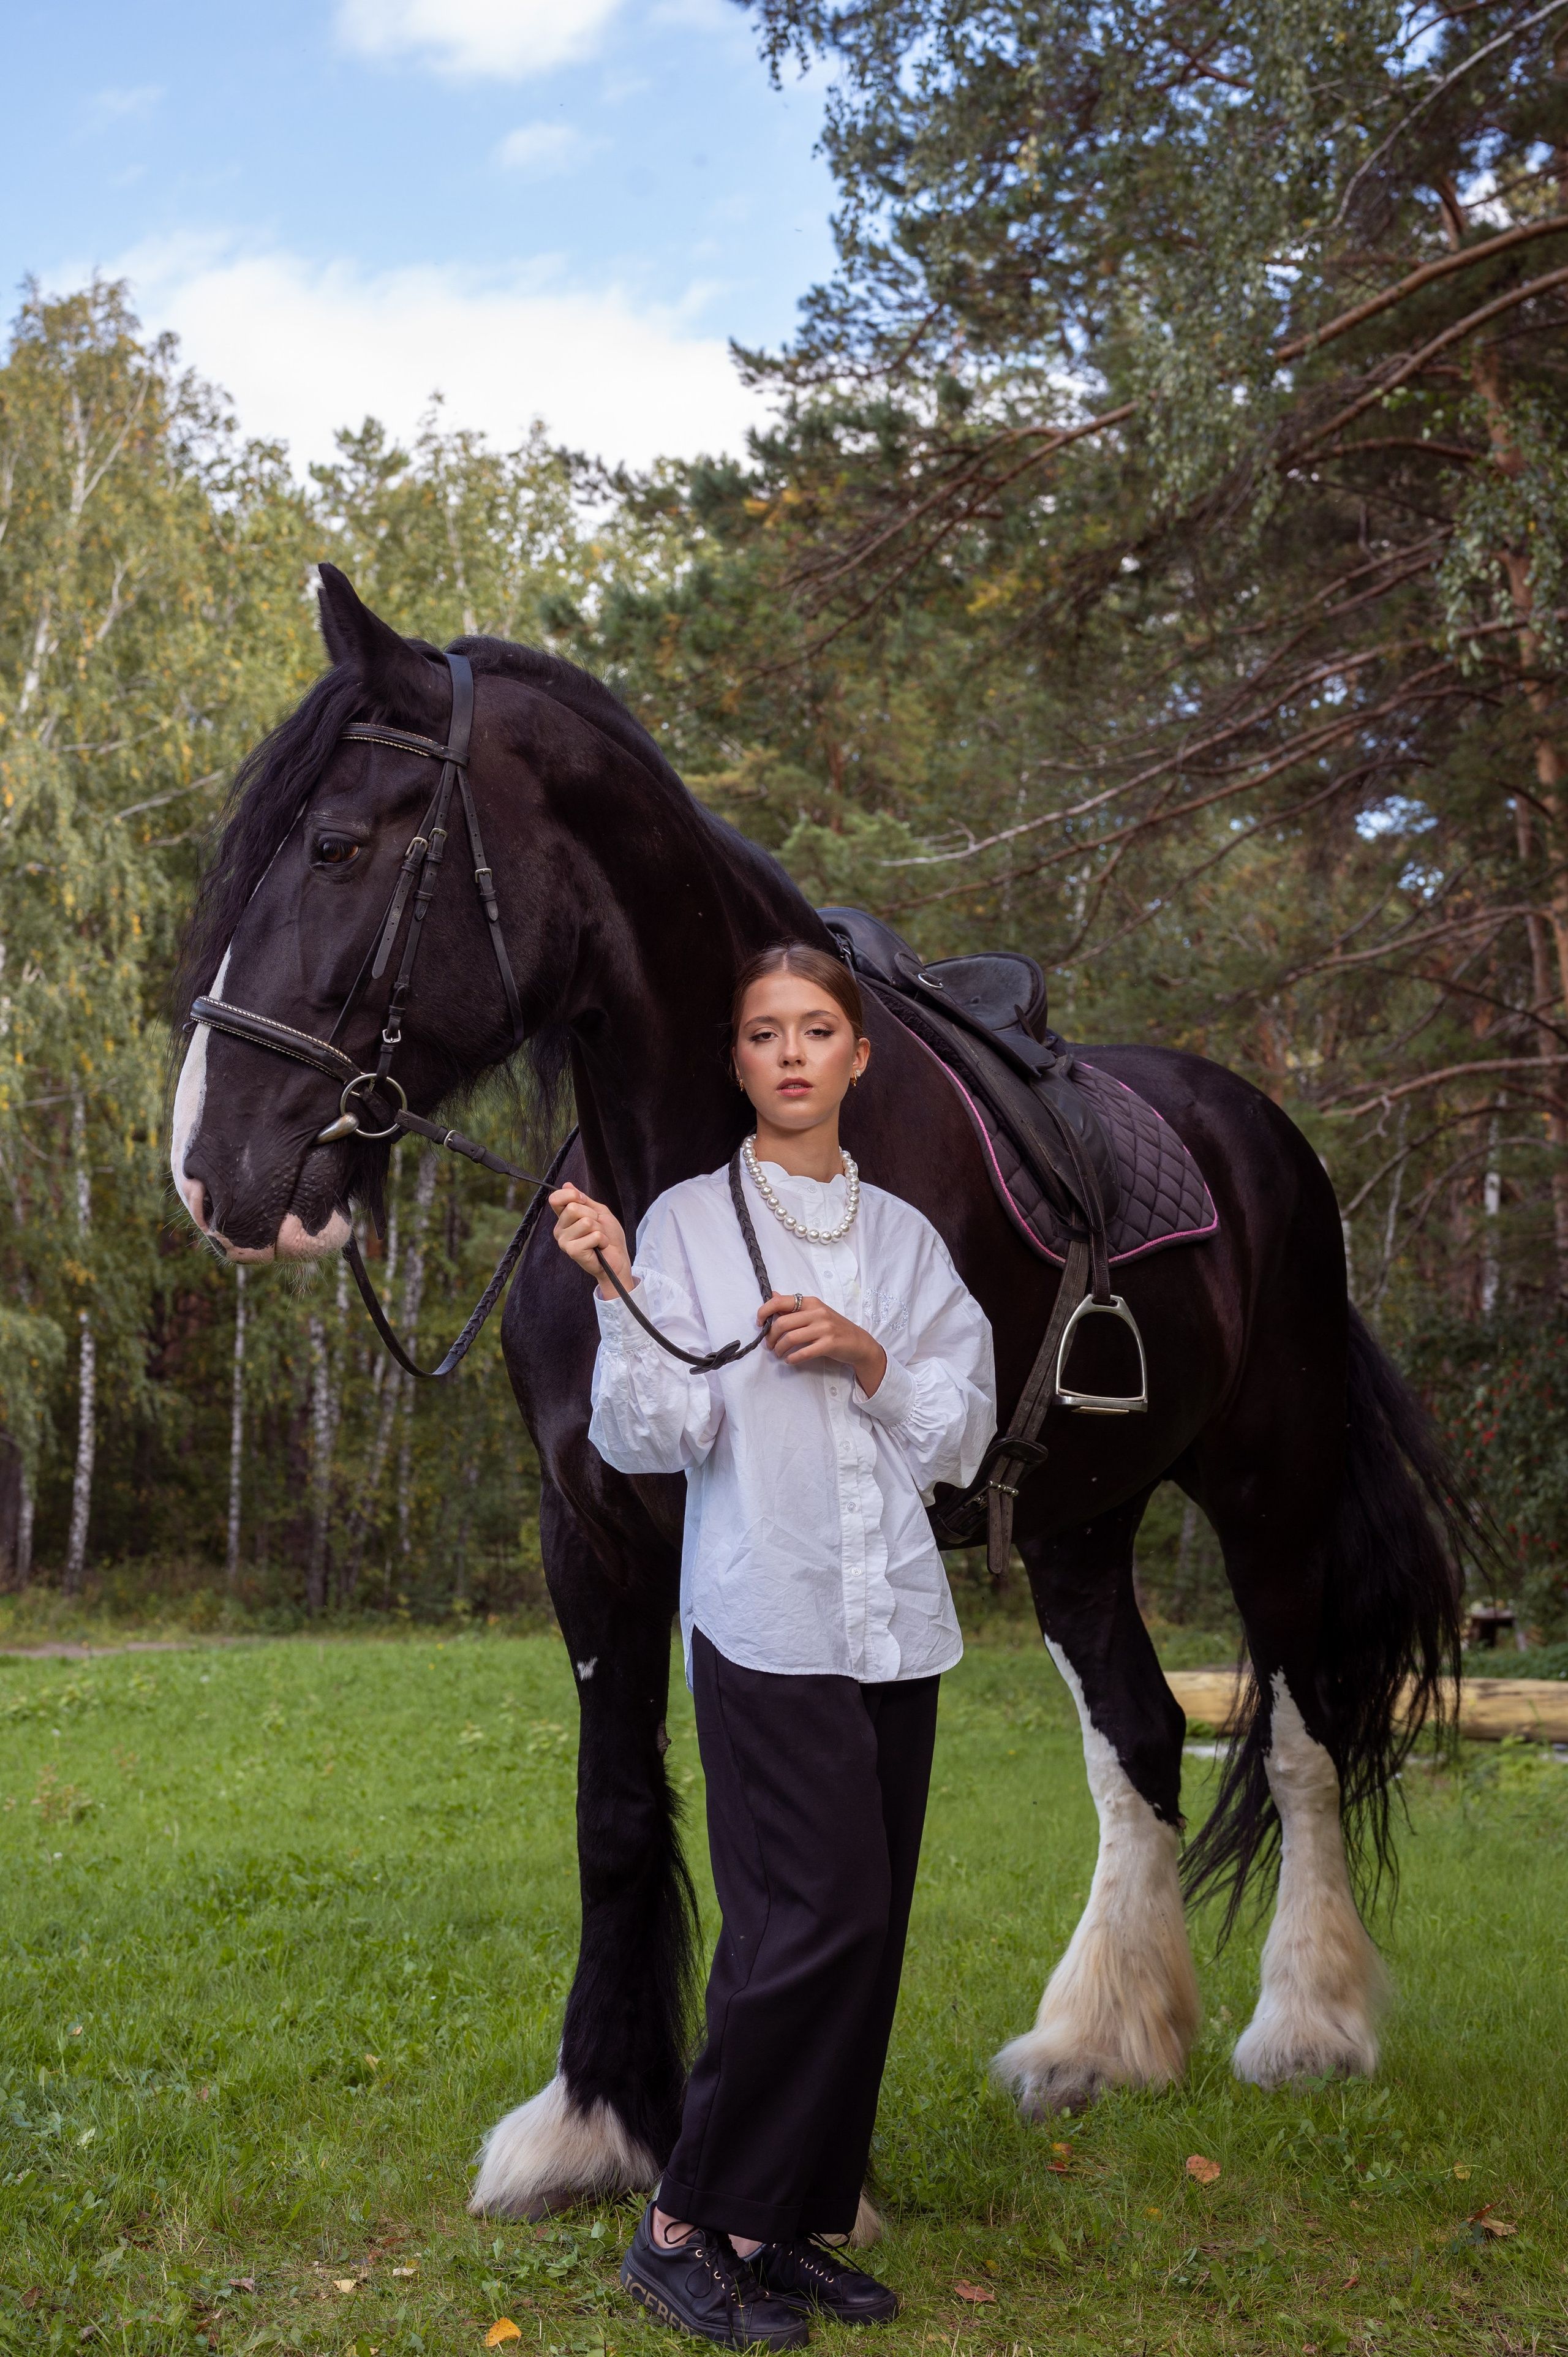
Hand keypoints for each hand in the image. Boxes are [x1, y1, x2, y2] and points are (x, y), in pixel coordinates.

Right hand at [550, 1183, 633, 1300]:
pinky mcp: (572, 1251)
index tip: (584, 1201)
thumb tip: (566, 1185)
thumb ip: (583, 1200)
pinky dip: (602, 1240)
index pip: (556, 1199)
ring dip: (599, 1229)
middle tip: (597, 1227)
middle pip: (573, 1208)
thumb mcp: (598, 1212)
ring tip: (598, 1238)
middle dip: (593, 1215)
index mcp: (564, 1218)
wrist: (617, 1258)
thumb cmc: (609, 1236)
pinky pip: (593, 1236)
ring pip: (585, 1222)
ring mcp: (564, 1241)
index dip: (572, 1195)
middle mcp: (560, 1229)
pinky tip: (599, 1247)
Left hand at [757, 1292, 886, 1395]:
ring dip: (779, 1349)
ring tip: (778, 1353)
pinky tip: (789, 1360)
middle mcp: (817, 1312)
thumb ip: (793, 1306)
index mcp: (811, 1302)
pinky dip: (792, 1358)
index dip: (764, 1312)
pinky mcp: (829, 1344)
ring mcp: (824, 1328)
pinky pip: (803, 1352)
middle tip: (770, 1344)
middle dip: (771, 1336)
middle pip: (782, 1323)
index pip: (780, 1301)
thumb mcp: (815, 1312)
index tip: (760, 1323)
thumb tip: (773, 1295)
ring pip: (791, 1338)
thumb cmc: (833, 1327)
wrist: (858, 1342)